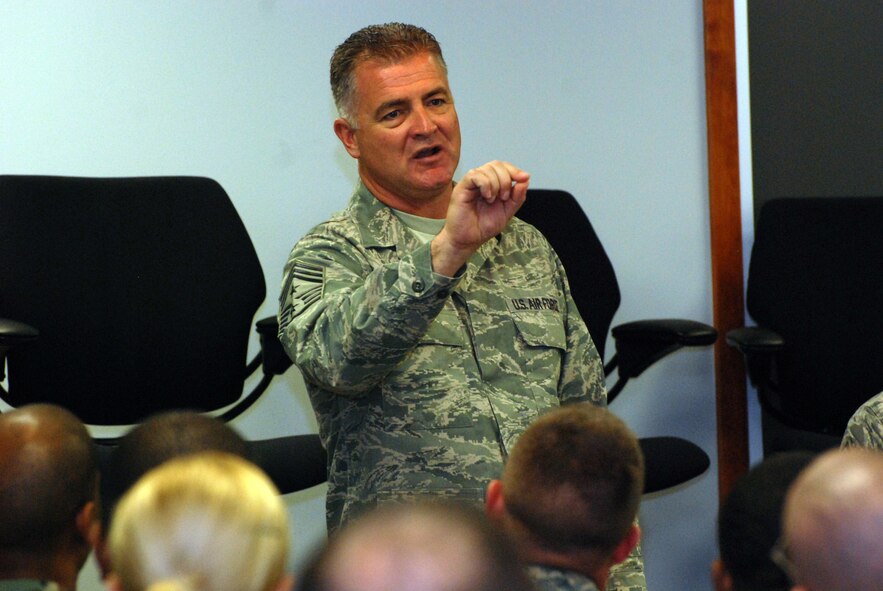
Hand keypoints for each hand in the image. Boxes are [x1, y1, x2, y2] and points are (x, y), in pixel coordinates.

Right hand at [431, 161, 529, 275]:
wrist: (467, 240)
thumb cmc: (483, 227)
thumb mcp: (507, 212)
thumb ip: (517, 197)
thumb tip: (525, 179)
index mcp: (492, 184)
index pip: (503, 167)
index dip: (515, 170)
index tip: (524, 178)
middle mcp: (481, 181)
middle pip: (497, 165)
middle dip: (506, 179)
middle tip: (505, 197)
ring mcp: (471, 183)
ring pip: (487, 169)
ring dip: (496, 184)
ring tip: (492, 200)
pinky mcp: (462, 187)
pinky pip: (475, 175)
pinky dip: (486, 184)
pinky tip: (487, 197)